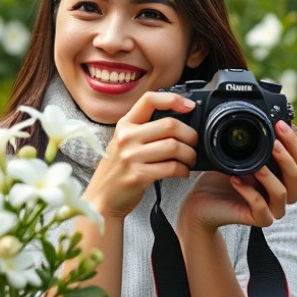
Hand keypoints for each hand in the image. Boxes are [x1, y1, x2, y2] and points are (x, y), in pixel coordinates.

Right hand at [82, 91, 198, 218]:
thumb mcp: (125, 141)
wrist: (102, 196)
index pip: (150, 100)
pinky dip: (183, 170)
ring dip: (189, 155)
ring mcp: (131, 156)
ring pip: (174, 146)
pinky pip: (171, 167)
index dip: (173, 99)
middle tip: (193, 143)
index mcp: (125, 124)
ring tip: (189, 160)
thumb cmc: (119, 168)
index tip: (189, 106)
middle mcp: (126, 137)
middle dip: (190, 135)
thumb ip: (146, 129)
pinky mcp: (138, 175)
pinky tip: (182, 172)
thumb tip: (181, 121)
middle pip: (170, 125)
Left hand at [178, 120, 296, 231]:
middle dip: (287, 156)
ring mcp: (272, 208)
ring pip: (282, 193)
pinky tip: (235, 179)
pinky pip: (261, 208)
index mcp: (282, 175)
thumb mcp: (237, 155)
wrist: (201, 202)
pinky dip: (249, 192)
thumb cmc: (221, 177)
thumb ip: (253, 142)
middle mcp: (282, 192)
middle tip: (274, 142)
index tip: (280, 124)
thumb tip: (263, 117)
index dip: (294, 142)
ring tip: (256, 164)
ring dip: (270, 176)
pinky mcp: (259, 219)